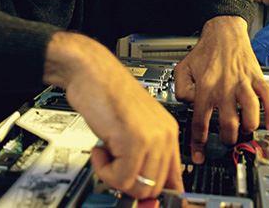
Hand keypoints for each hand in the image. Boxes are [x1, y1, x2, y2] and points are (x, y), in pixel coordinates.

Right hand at [43, 32, 183, 198]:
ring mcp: (152, 137)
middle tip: (113, 165)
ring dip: (114, 177)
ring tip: (105, 153)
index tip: (150, 205)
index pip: (175, 177)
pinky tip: (100, 148)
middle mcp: (165, 134)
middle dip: (128, 184)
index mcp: (168, 131)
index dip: (160, 195)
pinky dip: (104, 170)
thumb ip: (142, 154)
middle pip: (155, 187)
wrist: (93, 73)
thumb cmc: (107, 95)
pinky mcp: (135, 139)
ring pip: (139, 186)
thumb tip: (145, 187)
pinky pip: (121, 178)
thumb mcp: (132, 126)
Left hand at [174, 16, 268, 163]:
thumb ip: (180, 90)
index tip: (200, 155)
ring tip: (246, 131)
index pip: (200, 122)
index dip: (199, 143)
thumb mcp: (182, 68)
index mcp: (205, 87)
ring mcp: (242, 83)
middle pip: (228, 123)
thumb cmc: (204, 51)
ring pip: (251, 111)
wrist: (224, 31)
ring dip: (249, 127)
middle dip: (228, 138)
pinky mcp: (257, 77)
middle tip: (227, 141)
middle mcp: (224, 87)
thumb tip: (188, 105)